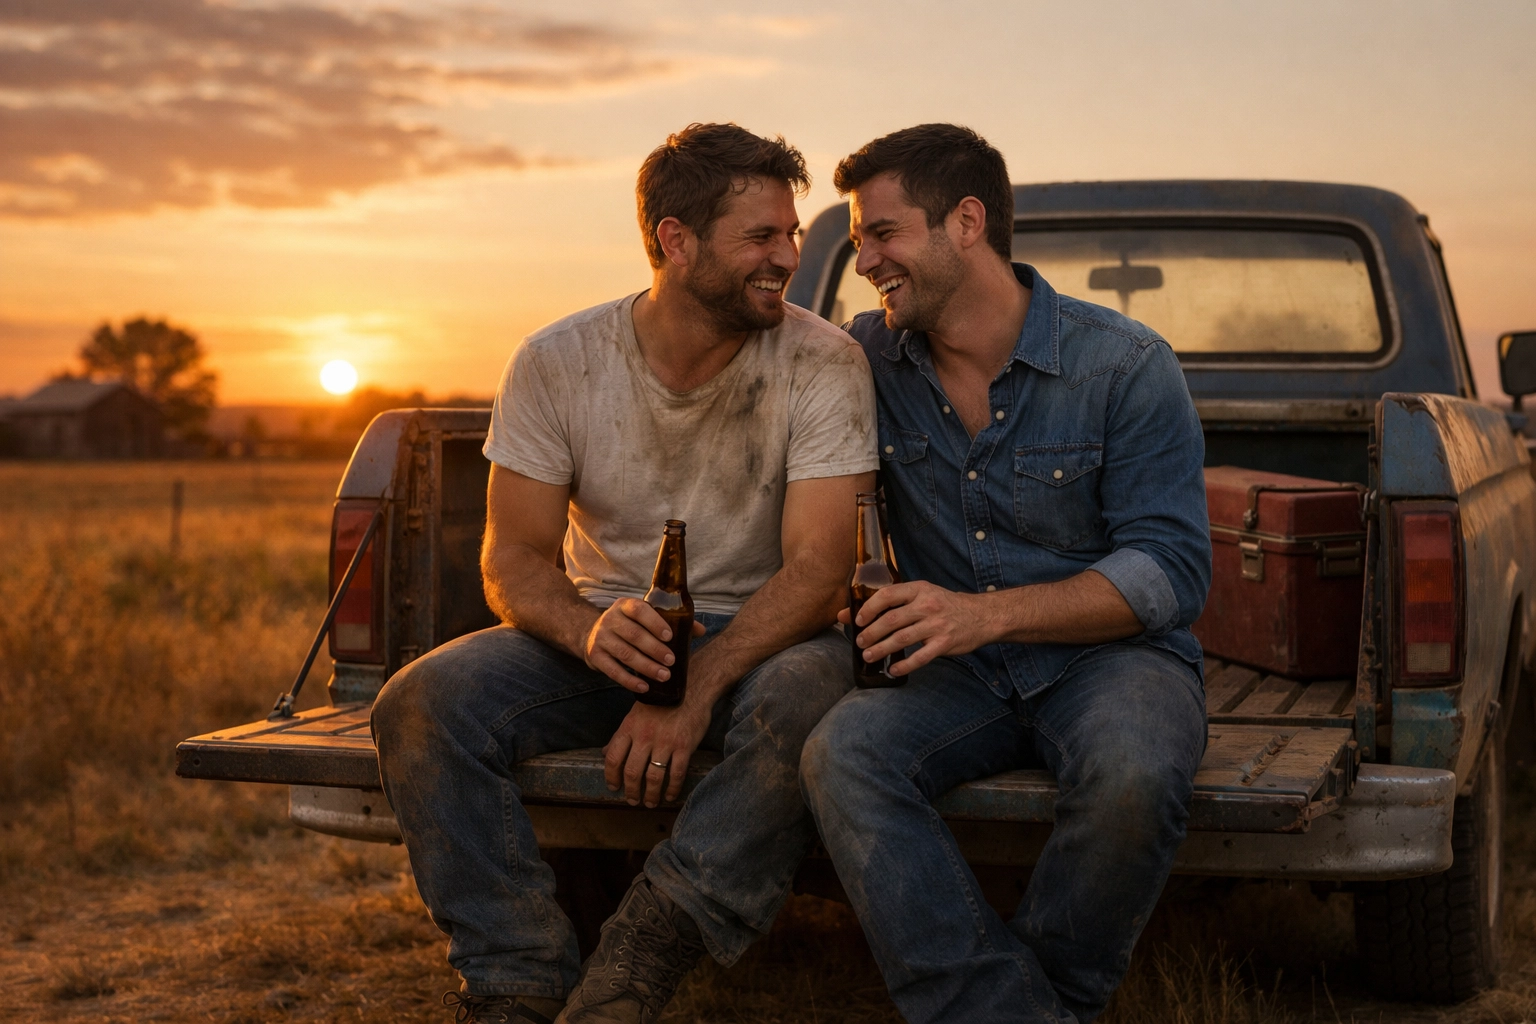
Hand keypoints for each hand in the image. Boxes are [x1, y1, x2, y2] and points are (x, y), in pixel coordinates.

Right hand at [582, 598, 703, 693]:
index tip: (670, 636)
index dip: (654, 622)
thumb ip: (671, 621)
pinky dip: (629, 681)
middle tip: (671, 661)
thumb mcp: (644, 617)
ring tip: (664, 676)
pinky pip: (613, 671)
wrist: (592, 634)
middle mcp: (610, 619)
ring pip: (625, 654)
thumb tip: (700, 630)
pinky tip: (644, 687)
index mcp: (624, 605)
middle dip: (655, 649)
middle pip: (634, 635)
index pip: (639, 610)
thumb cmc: (628, 626)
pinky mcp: (594, 656)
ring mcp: (600, 638)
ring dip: (646, 667)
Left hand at [604, 700, 711, 807]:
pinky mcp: (684, 746)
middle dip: (631, 791)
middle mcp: (645, 736)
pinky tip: (670, 796)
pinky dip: (672, 789)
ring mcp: (665, 742)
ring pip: (653, 777)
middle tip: (633, 800)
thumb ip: (620, 735)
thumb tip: (604, 753)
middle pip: (632, 771)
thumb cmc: (661, 701)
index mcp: (629, 727)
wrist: (691, 688)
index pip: (613, 757)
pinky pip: (676, 774)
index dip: (611, 776)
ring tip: (650, 802)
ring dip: (651, 794)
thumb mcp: (635, 714)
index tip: (614, 787)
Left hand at [840, 580, 988, 675]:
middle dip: (872, 633)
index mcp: (919, 589)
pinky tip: (892, 670)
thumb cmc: (944, 605)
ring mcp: (937, 625)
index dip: (869, 608)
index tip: (858, 620)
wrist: (980, 616)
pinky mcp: (944, 643)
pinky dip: (904, 665)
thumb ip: (891, 602)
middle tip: (860, 642)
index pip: (887, 595)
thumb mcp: (921, 595)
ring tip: (869, 656)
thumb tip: (849, 613)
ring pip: (902, 639)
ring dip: (882, 649)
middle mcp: (927, 605)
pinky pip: (920, 657)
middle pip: (892, 620)